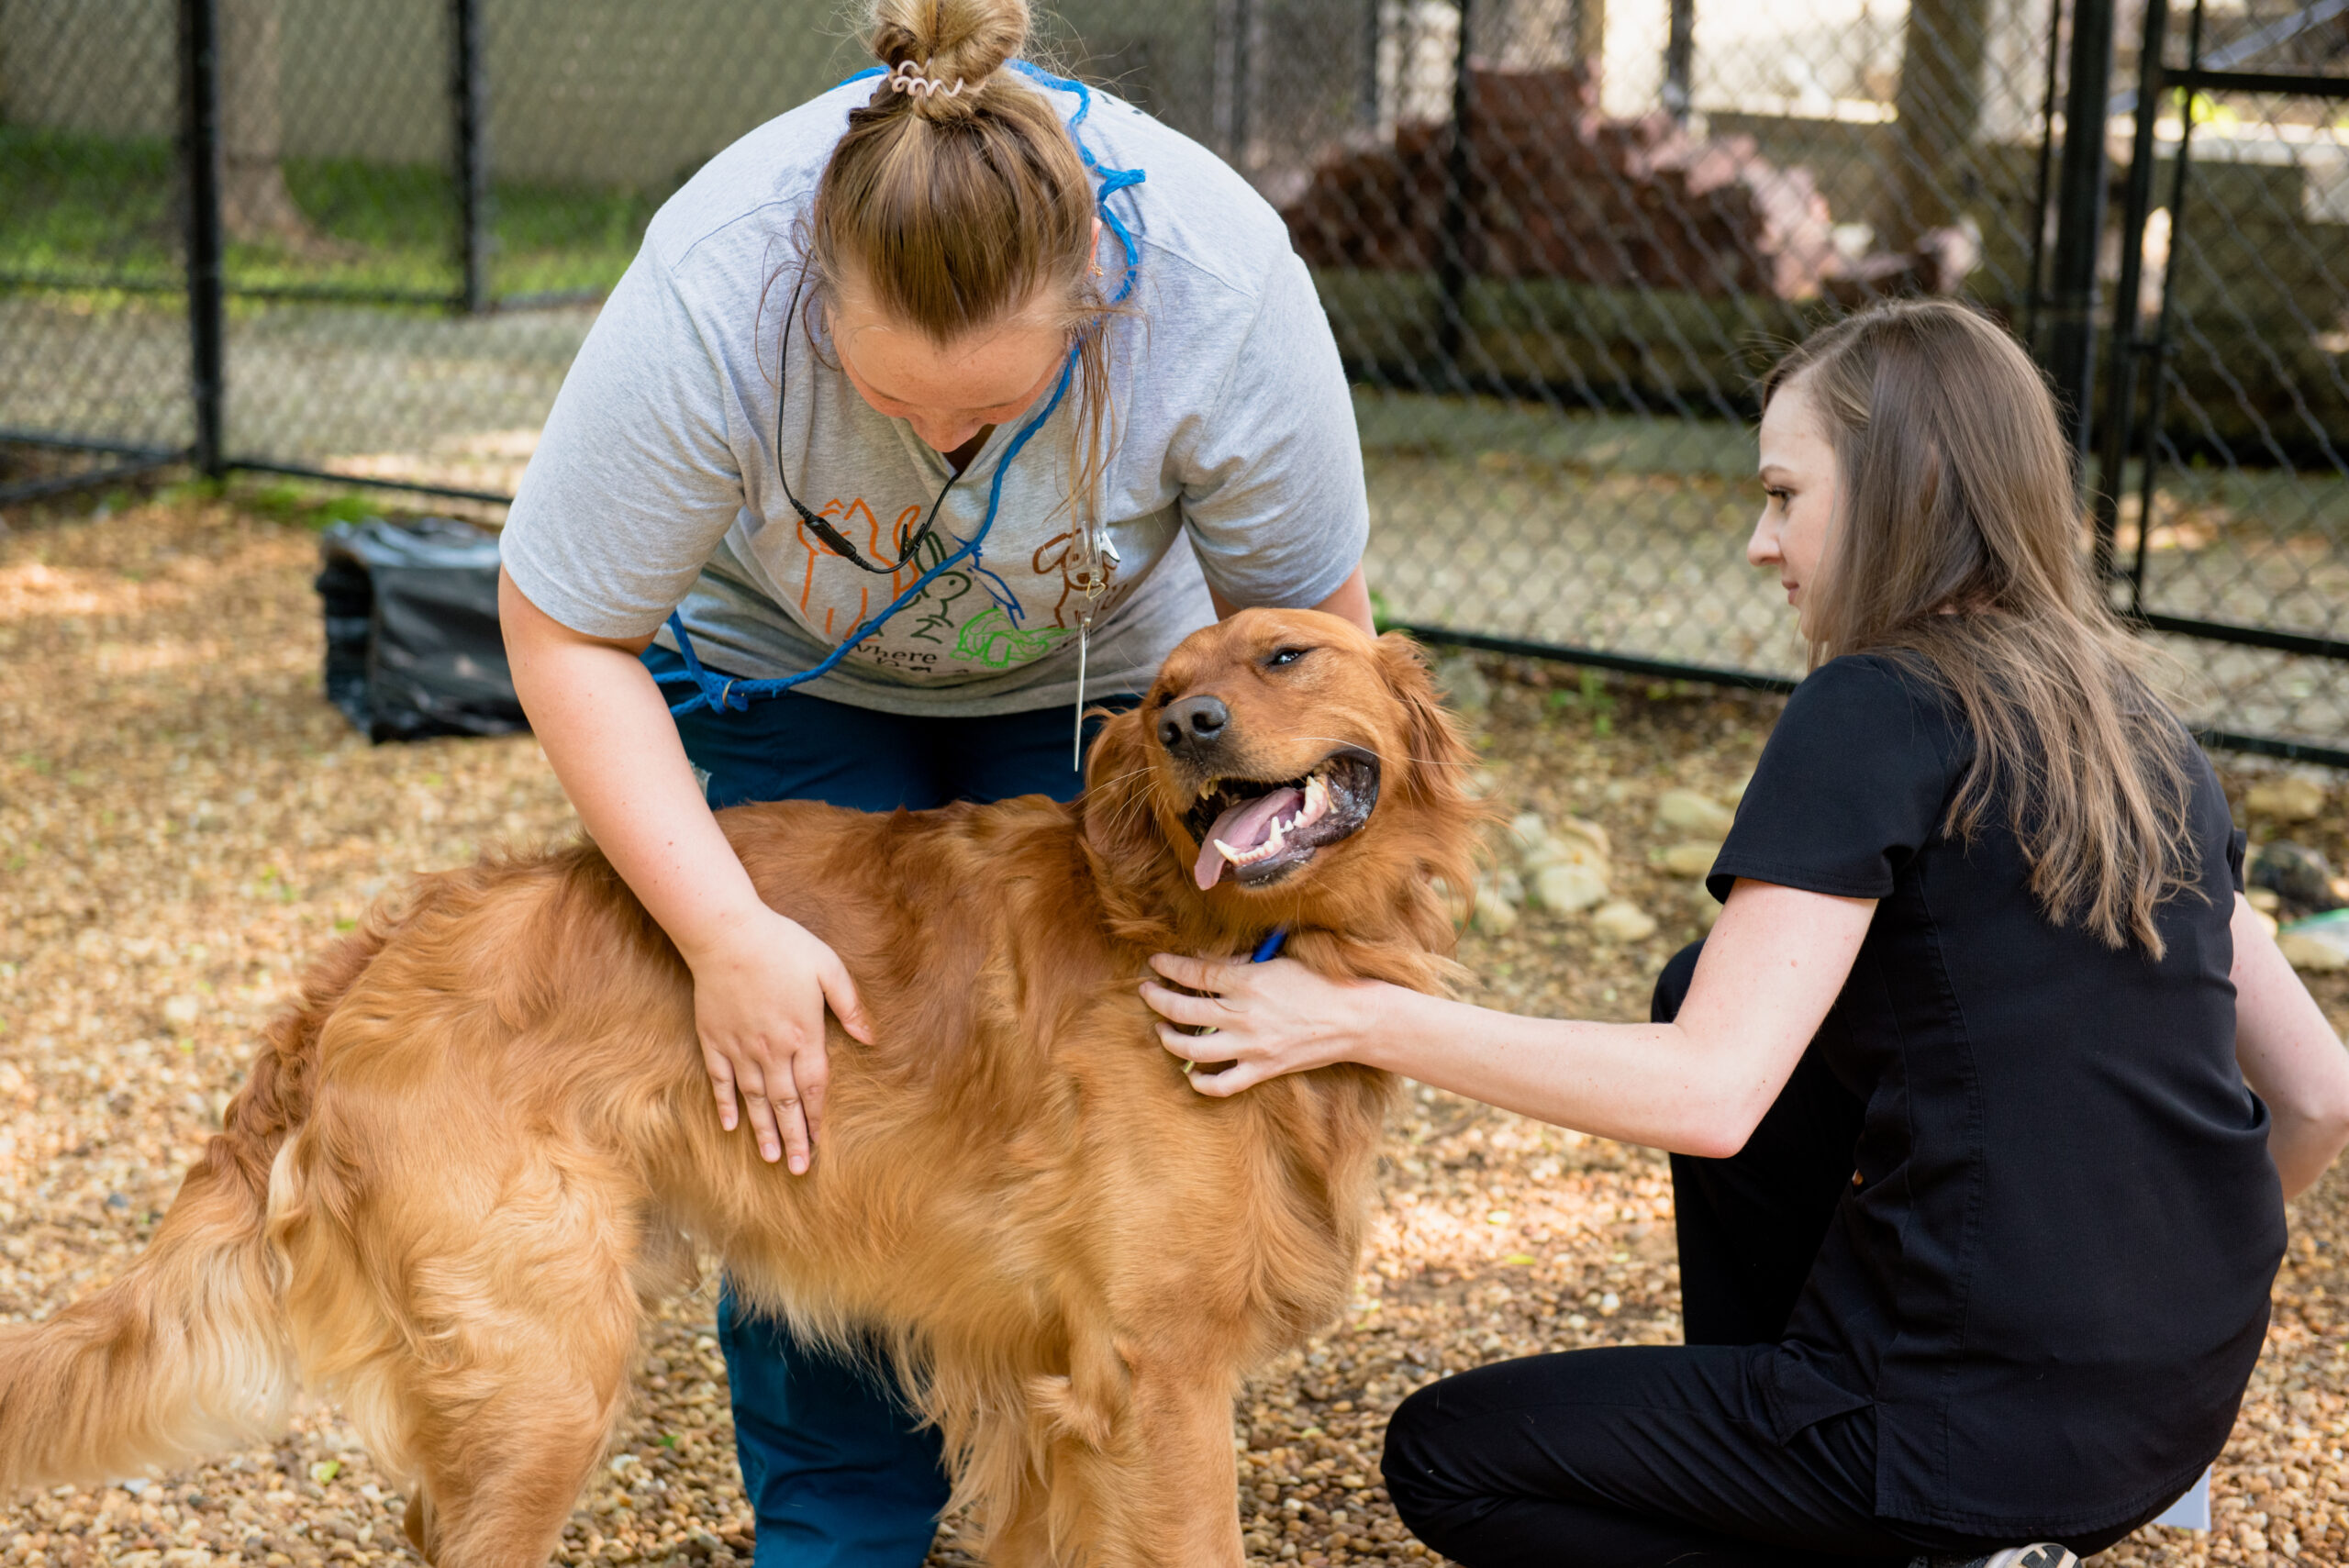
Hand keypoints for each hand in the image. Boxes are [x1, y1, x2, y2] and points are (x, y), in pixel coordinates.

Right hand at [682, 906, 873, 1170]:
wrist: (727, 934)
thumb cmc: (783, 946)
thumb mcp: (829, 968)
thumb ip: (851, 1006)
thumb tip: (871, 1040)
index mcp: (803, 1034)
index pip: (813, 1087)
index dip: (816, 1118)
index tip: (819, 1144)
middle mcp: (772, 1049)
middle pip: (785, 1103)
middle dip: (794, 1138)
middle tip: (799, 1169)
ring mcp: (740, 1048)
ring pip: (755, 1098)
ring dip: (763, 1130)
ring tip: (771, 1158)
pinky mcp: (714, 1040)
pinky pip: (720, 1081)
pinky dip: (726, 1105)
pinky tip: (732, 1126)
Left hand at [1138, 952, 1383, 1093]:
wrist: (1353, 1019)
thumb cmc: (1319, 982)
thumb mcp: (1279, 960)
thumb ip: (1241, 961)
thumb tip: (1207, 960)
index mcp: (1248, 981)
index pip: (1195, 973)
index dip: (1170, 967)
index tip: (1155, 962)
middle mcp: (1243, 1015)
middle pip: (1183, 1009)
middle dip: (1157, 999)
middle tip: (1146, 991)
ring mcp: (1251, 1047)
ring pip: (1192, 1049)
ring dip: (1169, 1039)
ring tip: (1161, 1028)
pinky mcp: (1262, 1070)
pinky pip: (1221, 1084)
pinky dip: (1200, 1082)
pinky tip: (1190, 1073)